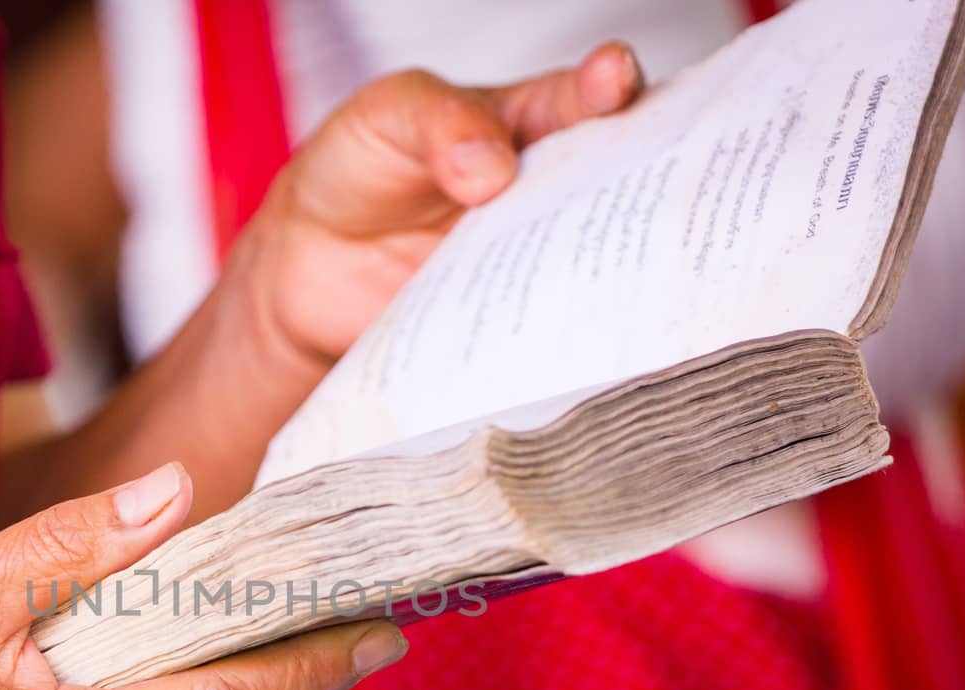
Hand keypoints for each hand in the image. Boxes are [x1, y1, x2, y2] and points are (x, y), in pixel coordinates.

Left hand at [247, 44, 642, 370]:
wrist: (310, 265)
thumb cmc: (359, 166)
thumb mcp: (388, 116)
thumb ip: (440, 123)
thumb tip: (492, 168)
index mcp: (530, 120)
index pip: (583, 97)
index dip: (608, 85)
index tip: (614, 80)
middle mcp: (549, 189)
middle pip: (616, 182)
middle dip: (645, 179)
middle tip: (654, 183)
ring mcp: (535, 257)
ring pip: (592, 259)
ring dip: (610, 265)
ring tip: (622, 268)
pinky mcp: (513, 318)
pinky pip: (546, 322)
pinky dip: (559, 327)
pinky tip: (569, 333)